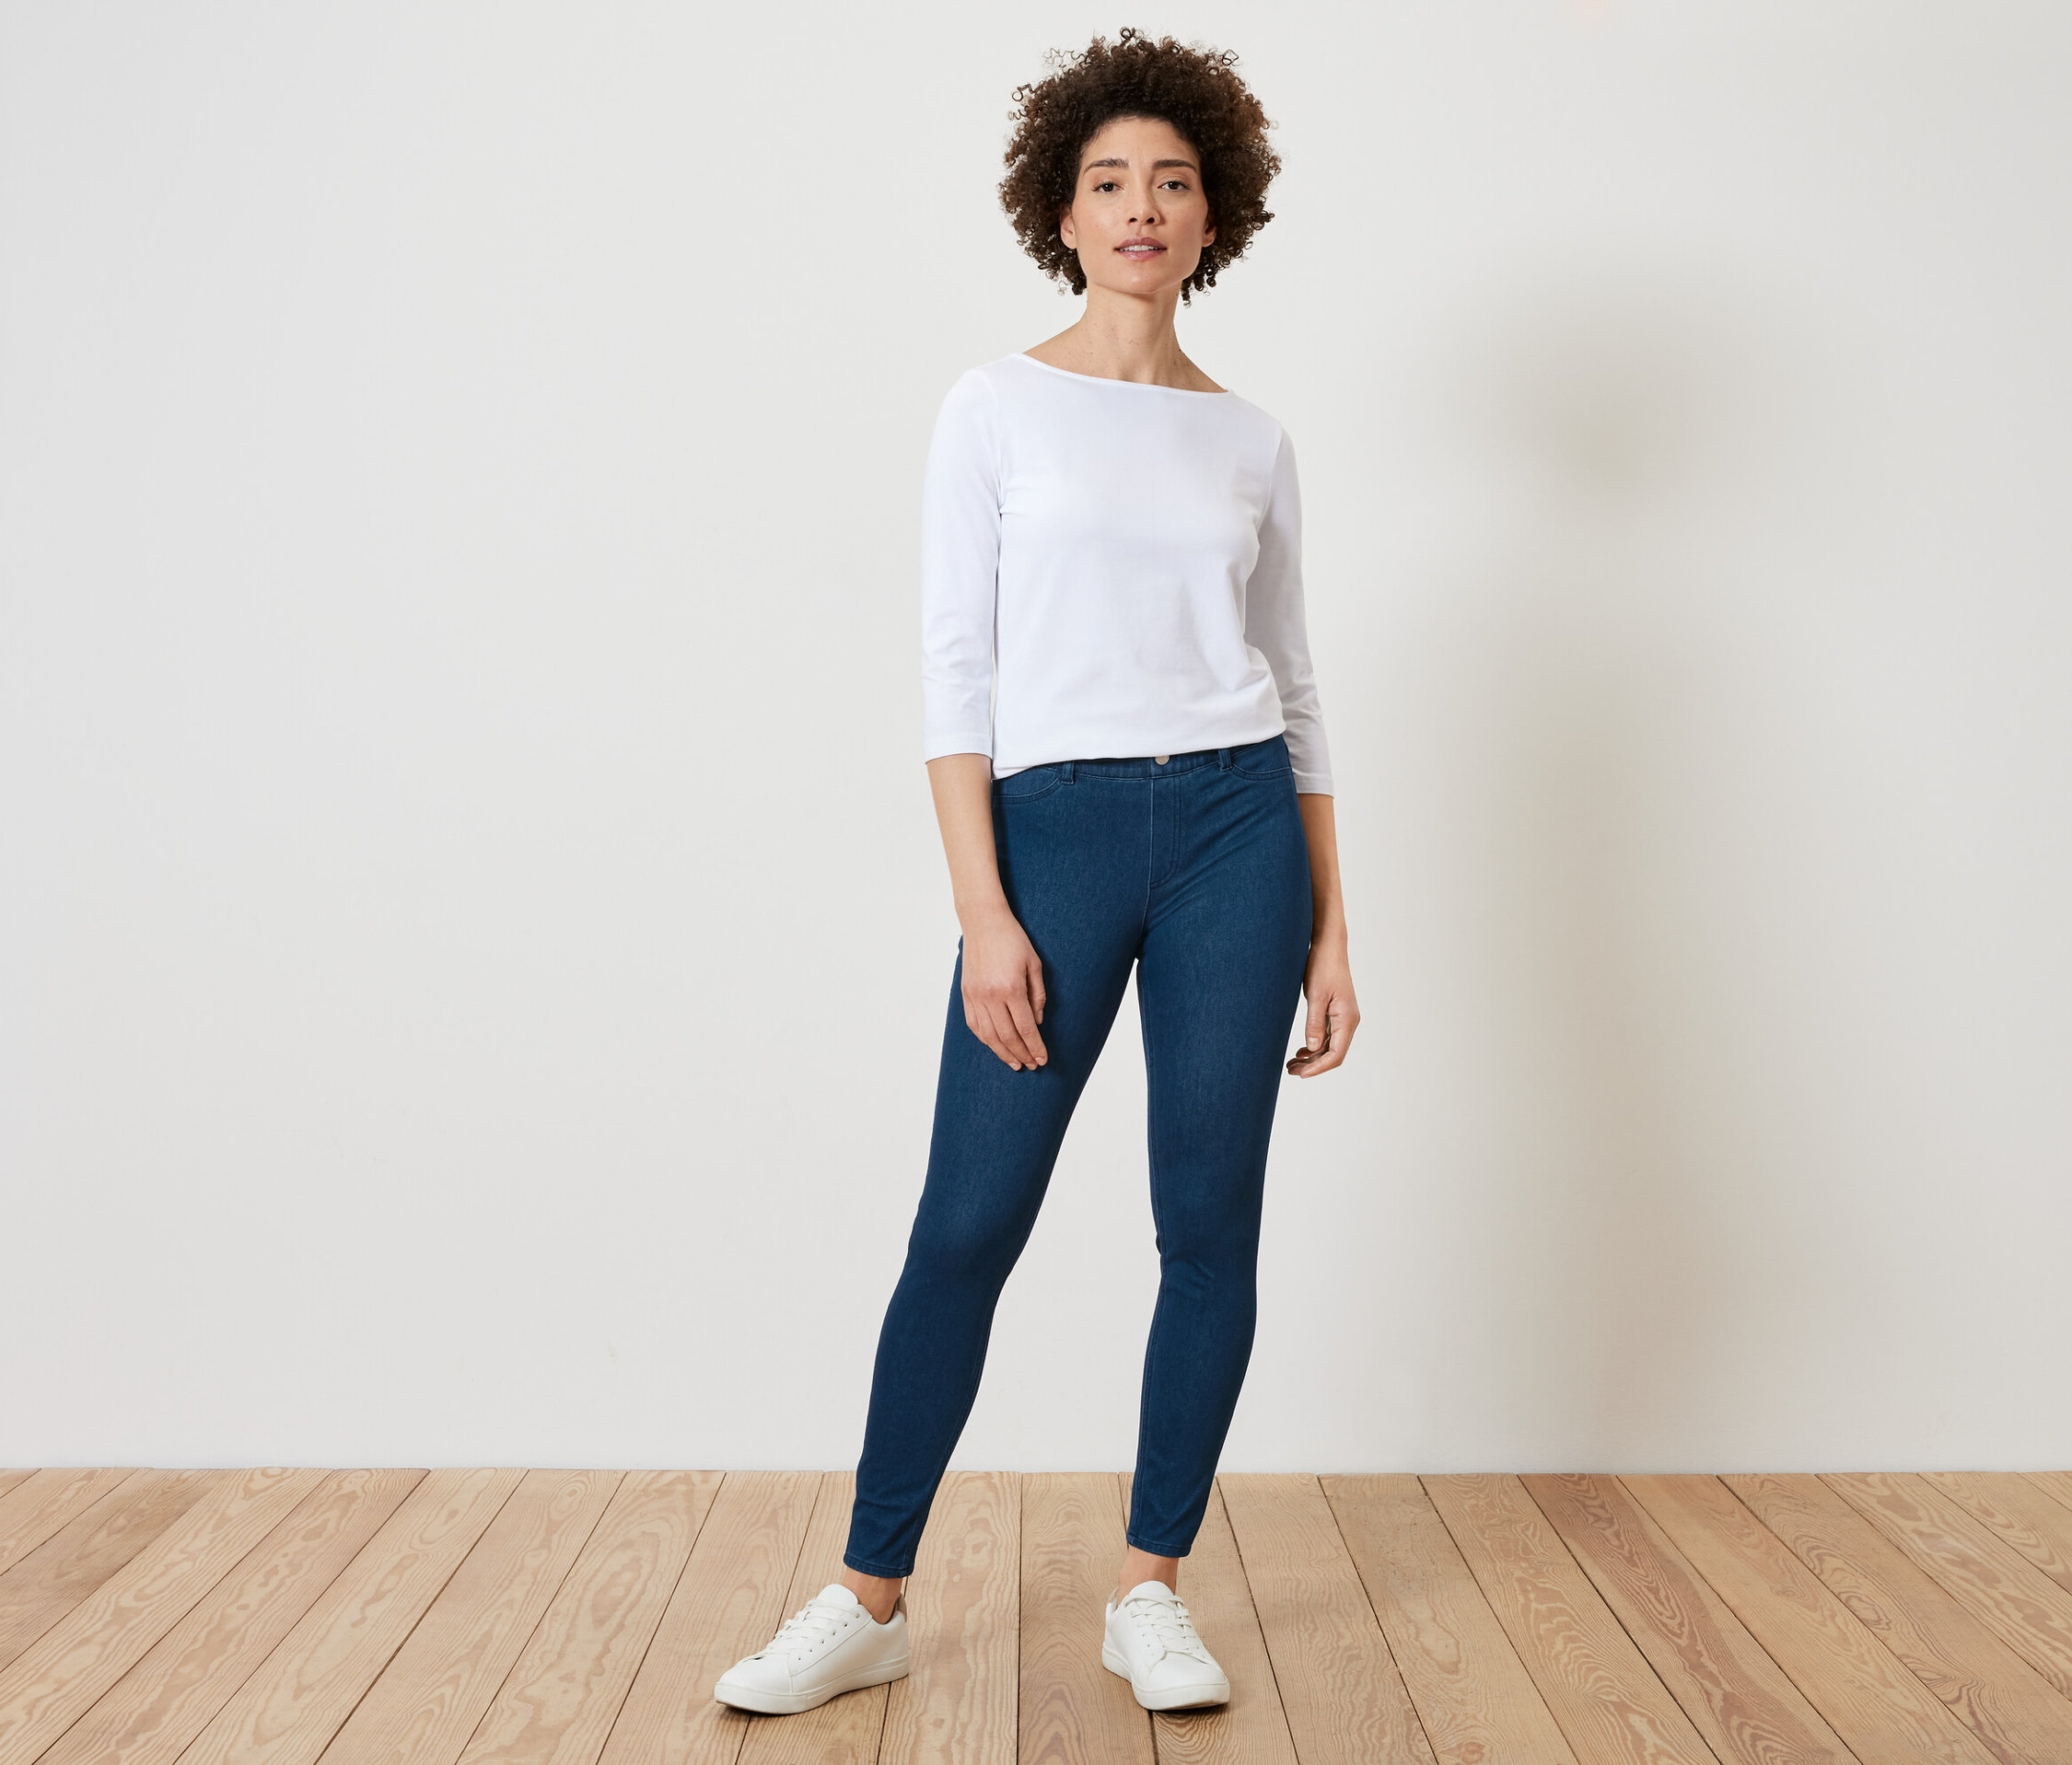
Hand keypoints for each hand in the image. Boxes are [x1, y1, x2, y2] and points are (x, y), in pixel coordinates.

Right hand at [961, 906, 1048, 1070]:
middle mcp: (991, 996)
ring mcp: (975, 996)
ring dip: (1002, 1053)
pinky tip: (995, 1046)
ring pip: (988, 1035)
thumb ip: (1037, 995)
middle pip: (1007, 1036)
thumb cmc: (1013, 940)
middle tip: (1032, 1065)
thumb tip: (1036, 1023)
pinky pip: (974, 1025)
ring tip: (1015, 1063)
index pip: (1026, 1028)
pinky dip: (985, 1040)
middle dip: (1021, 1054)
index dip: (1035, 1047)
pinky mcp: (966, 994)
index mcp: (1011, 988)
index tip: (1043, 1059)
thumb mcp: (1034, 964)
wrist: (983, 922)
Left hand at [1287, 936, 1357, 1076]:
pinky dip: (1314, 1046)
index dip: (1318, 1068)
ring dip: (1312, 1057)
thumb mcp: (1315, 995)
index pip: (1336, 1054)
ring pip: (1330, 1047)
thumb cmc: (1322, 966)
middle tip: (1291, 1071)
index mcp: (1347, 1019)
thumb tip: (1313, 1048)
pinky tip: (1301, 1051)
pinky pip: (1328, 1036)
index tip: (1301, 1075)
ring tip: (1291, 1065)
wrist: (1328, 946)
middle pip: (1333, 1054)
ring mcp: (1343, 1017)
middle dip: (1313, 1066)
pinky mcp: (1336, 1012)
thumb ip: (1314, 1023)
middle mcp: (1348, 1021)